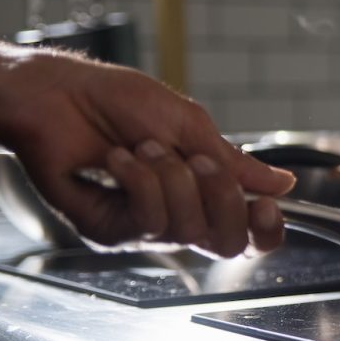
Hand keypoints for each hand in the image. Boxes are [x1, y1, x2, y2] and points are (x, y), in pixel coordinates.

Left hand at [0, 41, 294, 256]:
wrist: (57, 96)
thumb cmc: (118, 102)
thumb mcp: (191, 125)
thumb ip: (235, 163)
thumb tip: (282, 183)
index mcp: (205, 192)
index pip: (248, 233)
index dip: (266, 230)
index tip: (265, 205)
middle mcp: (179, 216)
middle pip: (227, 244)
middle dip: (222, 198)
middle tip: (200, 161)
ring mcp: (144, 229)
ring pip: (187, 230)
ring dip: (170, 177)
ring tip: (144, 146)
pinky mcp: (109, 231)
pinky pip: (147, 222)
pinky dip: (139, 181)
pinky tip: (118, 158)